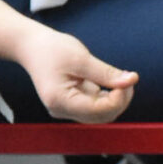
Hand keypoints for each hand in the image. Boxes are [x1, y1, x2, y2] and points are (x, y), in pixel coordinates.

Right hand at [17, 28, 137, 122]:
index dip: (119, 98)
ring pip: (100, 114)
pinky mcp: (71, 105)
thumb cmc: (51, 49)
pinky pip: (95, 107)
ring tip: (119, 78)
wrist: (31, 47)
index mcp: (60, 100)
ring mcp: (66, 109)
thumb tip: (131, 80)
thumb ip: (105, 73)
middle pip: (101, 116)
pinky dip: (107, 97)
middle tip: (128, 79)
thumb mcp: (80, 58)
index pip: (98, 110)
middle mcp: (61, 110)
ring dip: (115, 99)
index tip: (129, 79)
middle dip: (120, 100)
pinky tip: (109, 82)